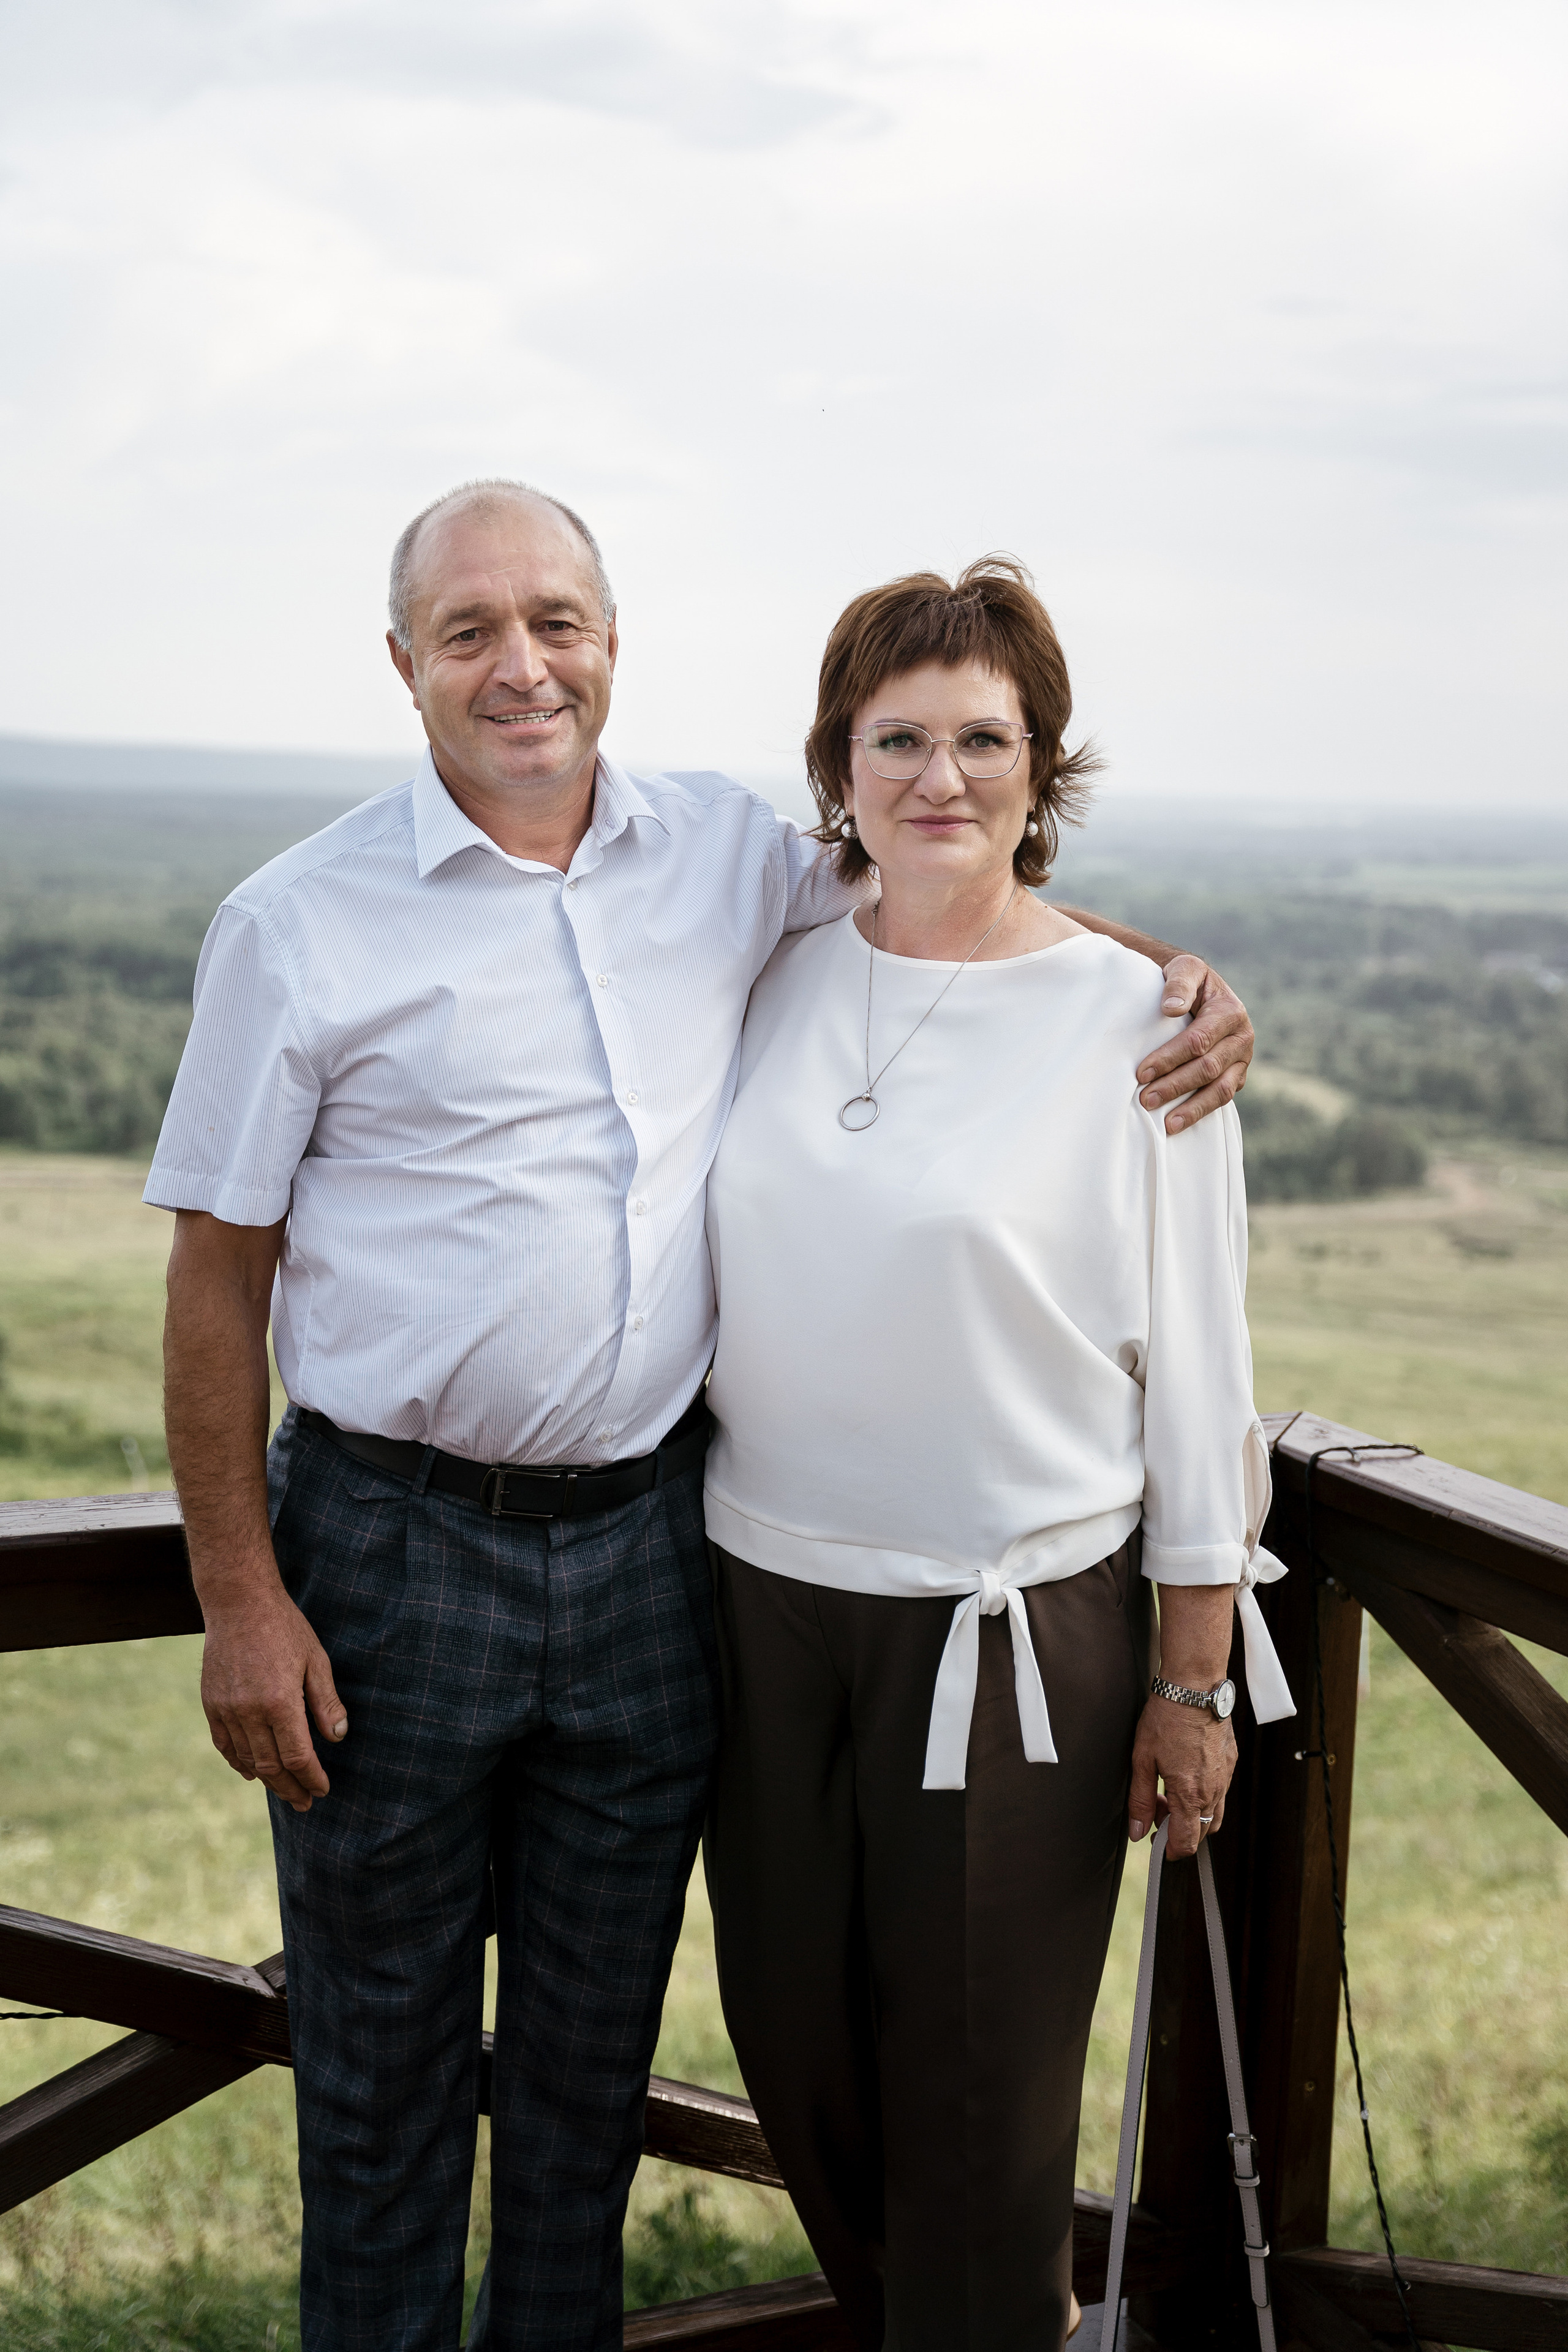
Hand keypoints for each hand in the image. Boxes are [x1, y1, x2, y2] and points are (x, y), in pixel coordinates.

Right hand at [200, 1571, 347, 1813]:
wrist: (238, 1602)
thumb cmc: (284, 1627)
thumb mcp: (316, 1660)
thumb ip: (326, 1702)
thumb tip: (338, 1737)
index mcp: (279, 1702)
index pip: (297, 1756)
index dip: (311, 1777)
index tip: (323, 1790)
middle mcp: (249, 1712)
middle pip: (271, 1766)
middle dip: (291, 1788)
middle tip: (306, 1803)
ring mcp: (226, 1709)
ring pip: (247, 1760)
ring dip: (267, 1781)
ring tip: (285, 1791)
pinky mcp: (211, 1704)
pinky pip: (224, 1745)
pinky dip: (238, 1763)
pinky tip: (251, 1773)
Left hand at [1127, 1695, 1236, 1857]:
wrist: (1194, 1687)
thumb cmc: (1166, 1718)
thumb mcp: (1142, 1760)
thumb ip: (1140, 1800)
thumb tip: (1137, 1831)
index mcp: (1190, 1794)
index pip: (1186, 1842)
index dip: (1169, 1850)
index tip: (1156, 1844)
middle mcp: (1213, 1791)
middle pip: (1202, 1833)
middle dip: (1179, 1831)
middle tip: (1156, 1810)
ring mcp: (1226, 1777)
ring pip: (1214, 1815)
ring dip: (1193, 1815)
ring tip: (1169, 1792)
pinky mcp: (1231, 1763)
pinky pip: (1221, 1792)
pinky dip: (1204, 1796)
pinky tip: (1185, 1774)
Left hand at [1137, 959, 1253, 1134]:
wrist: (1202, 991)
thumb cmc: (1187, 981)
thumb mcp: (1185, 969)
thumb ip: (1179, 983)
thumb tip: (1171, 1009)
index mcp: (1230, 1011)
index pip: (1198, 1041)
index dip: (1170, 1058)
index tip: (1142, 1072)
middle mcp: (1242, 1037)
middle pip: (1207, 1068)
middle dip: (1175, 1086)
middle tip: (1145, 1099)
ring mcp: (1242, 1060)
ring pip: (1220, 1090)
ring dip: (1192, 1108)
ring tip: (1166, 1124)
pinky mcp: (1236, 1075)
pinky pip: (1222, 1098)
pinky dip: (1201, 1112)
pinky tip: (1178, 1123)